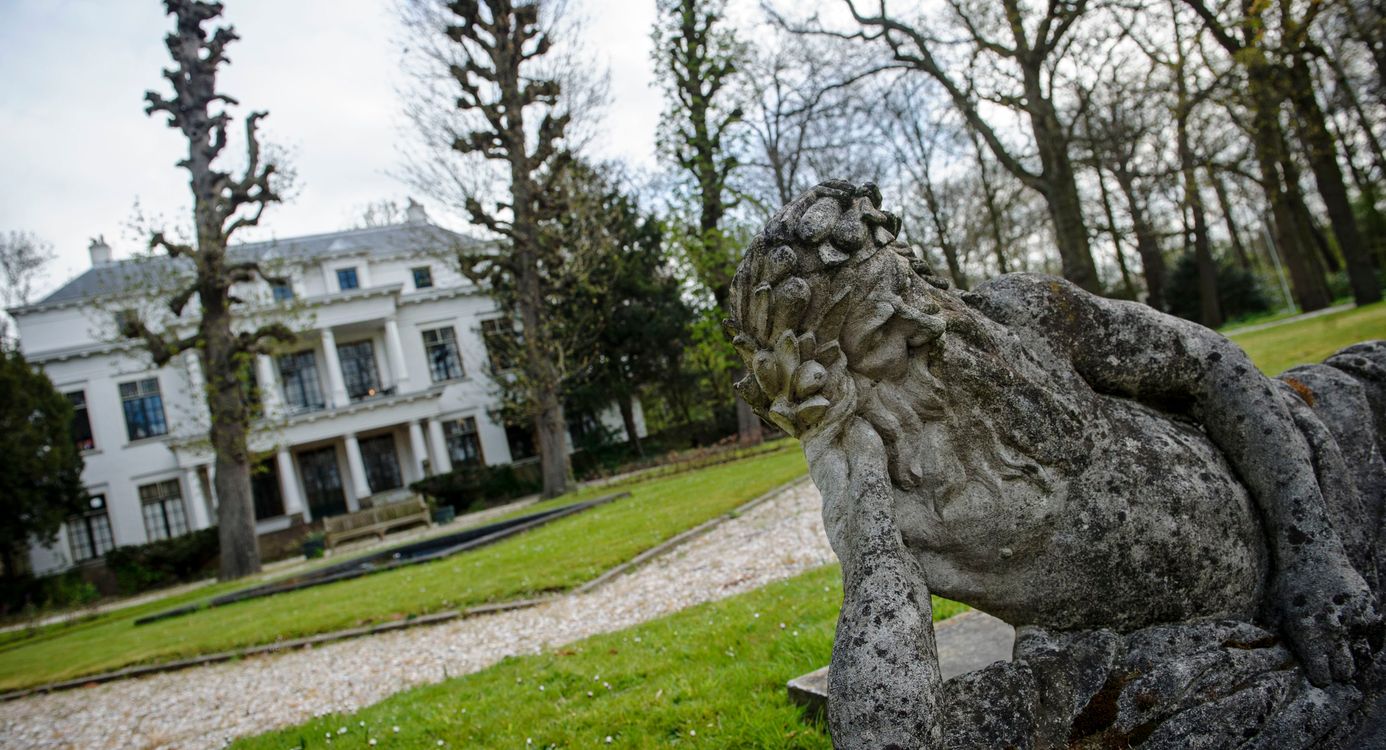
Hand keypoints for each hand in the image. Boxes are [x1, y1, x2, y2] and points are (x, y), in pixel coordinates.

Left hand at [1275, 556, 1378, 685]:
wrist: (1312, 553)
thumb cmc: (1287, 584)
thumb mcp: (1272, 610)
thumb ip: (1276, 639)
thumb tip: (1274, 663)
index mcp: (1307, 633)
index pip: (1322, 675)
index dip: (1320, 678)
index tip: (1318, 675)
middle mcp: (1332, 629)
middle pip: (1344, 671)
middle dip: (1338, 672)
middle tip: (1332, 665)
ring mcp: (1354, 620)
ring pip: (1363, 658)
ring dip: (1354, 659)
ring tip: (1343, 653)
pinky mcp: (1370, 610)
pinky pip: (1374, 640)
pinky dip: (1367, 643)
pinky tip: (1354, 638)